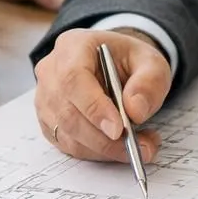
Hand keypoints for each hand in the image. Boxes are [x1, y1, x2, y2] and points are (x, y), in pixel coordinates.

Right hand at [33, 28, 172, 162]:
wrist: (116, 66)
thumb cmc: (130, 61)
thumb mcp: (151, 62)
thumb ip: (148, 82)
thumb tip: (135, 111)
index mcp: (72, 46)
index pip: (73, 78)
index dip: (94, 107)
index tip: (119, 130)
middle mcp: (51, 71)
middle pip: (68, 112)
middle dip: (104, 138)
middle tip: (141, 147)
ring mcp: (45, 98)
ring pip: (67, 134)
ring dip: (105, 149)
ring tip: (142, 146)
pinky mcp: (49, 122)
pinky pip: (68, 145)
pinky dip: (97, 153)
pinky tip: (122, 147)